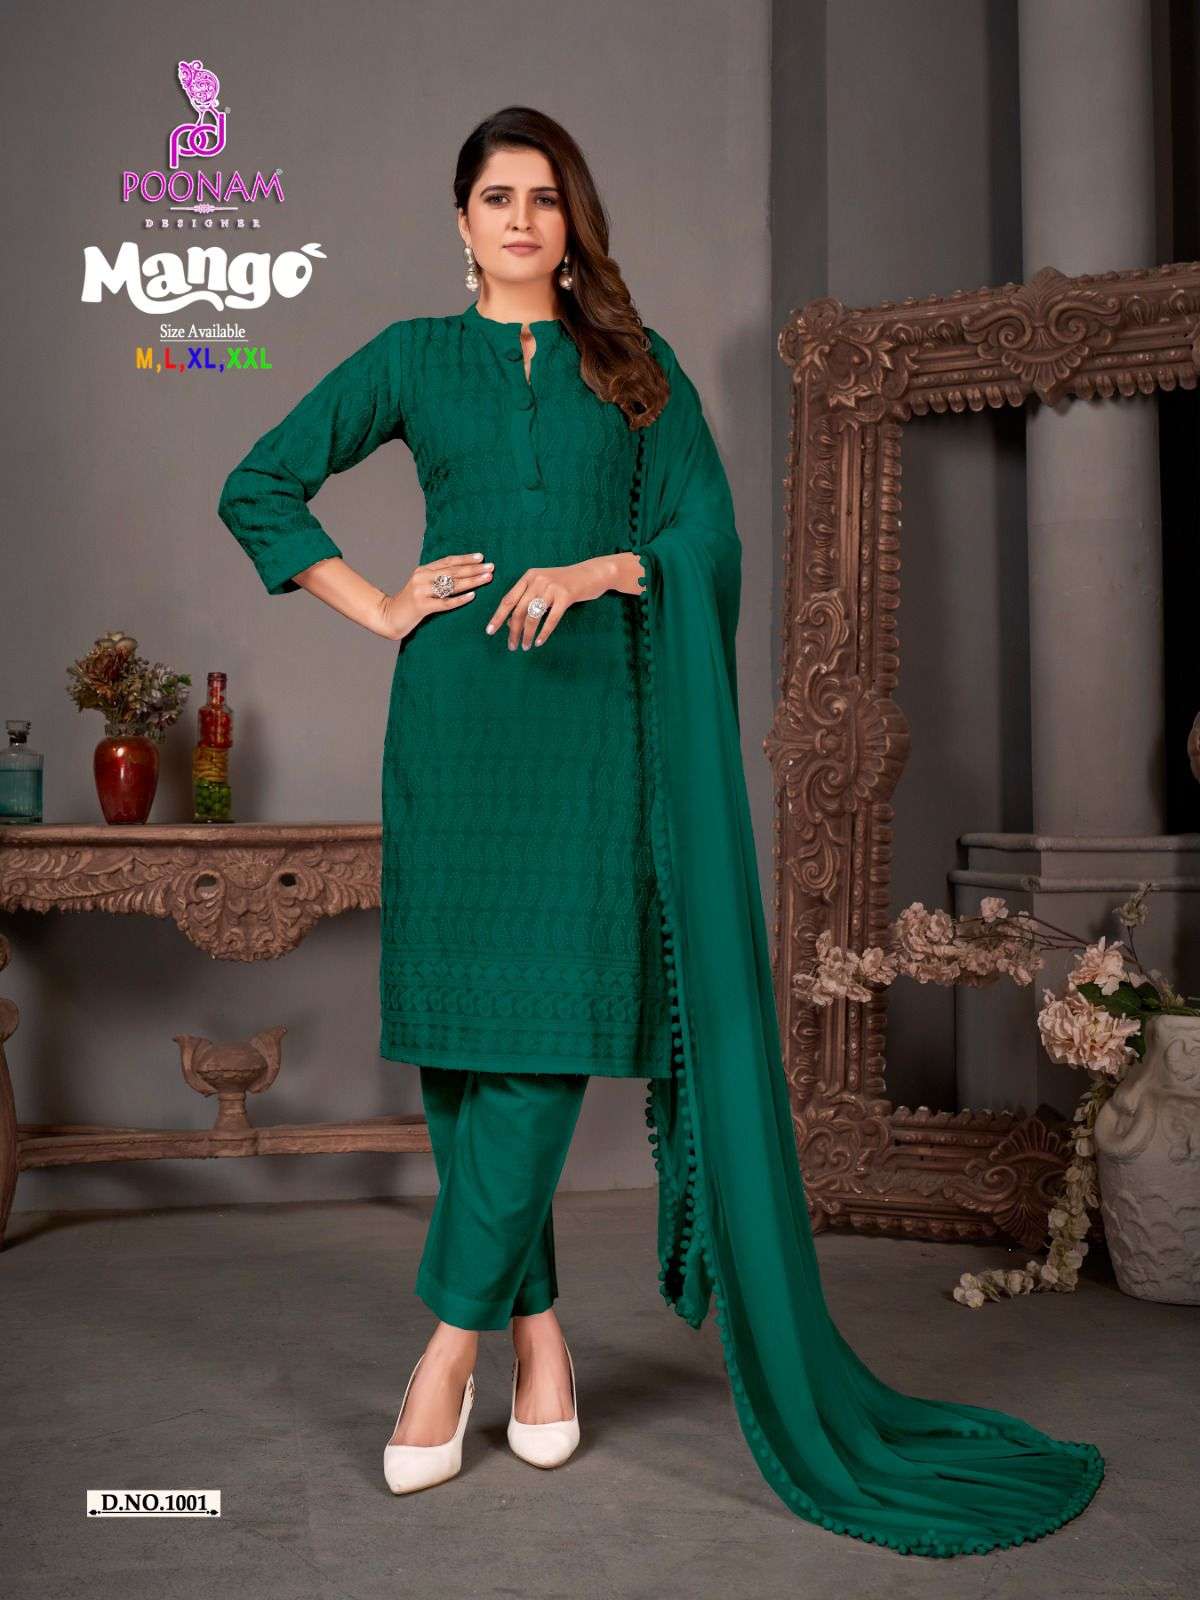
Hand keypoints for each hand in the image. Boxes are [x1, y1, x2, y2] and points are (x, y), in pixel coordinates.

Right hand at [381, 552, 494, 640]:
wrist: (389, 616)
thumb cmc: (410, 603)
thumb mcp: (421, 586)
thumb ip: (436, 579)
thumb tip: (460, 574)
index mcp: (423, 570)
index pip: (448, 561)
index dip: (465, 559)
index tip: (481, 557)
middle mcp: (422, 577)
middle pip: (453, 571)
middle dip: (474, 569)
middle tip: (491, 567)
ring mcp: (421, 591)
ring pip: (451, 585)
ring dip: (472, 581)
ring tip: (487, 578)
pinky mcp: (421, 606)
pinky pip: (445, 602)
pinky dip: (460, 599)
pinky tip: (472, 596)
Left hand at [485, 556, 629, 650]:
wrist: (592, 573)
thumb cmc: (565, 583)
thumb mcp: (543, 587)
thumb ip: (527, 601)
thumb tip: (510, 624)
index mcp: (528, 577)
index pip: (508, 599)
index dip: (498, 617)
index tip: (490, 631)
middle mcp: (537, 580)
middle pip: (519, 610)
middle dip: (513, 631)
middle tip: (512, 646)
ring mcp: (551, 587)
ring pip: (533, 616)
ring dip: (527, 634)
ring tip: (525, 647)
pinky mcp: (566, 596)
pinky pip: (551, 619)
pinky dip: (543, 633)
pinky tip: (538, 642)